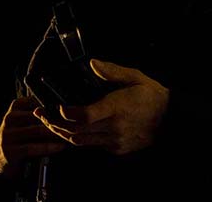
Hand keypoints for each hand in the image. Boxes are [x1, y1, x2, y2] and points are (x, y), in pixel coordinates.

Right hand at [0, 96, 68, 178]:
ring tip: (72, 135)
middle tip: (77, 123)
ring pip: (39, 131)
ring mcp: (8, 134)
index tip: (72, 110)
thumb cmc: (20, 138)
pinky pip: (34, 147)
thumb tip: (67, 108)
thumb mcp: (26, 121)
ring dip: (57, 133)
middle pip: (40, 116)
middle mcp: (10, 118)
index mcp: (16, 106)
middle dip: (59, 120)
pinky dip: (50, 147)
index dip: (57, 106)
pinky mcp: (10, 150)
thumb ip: (41, 113)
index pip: (39, 101)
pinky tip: (61, 146)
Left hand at [34, 59, 169, 155]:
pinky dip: (78, 138)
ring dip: (62, 132)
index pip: (85, 116)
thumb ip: (112, 71)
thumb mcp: (135, 77)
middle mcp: (113, 127)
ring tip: (49, 122)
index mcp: (117, 108)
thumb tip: (92, 63)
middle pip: (76, 131)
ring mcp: (114, 141)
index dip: (65, 114)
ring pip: (80, 141)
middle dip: (54, 123)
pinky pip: (91, 146)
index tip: (54, 107)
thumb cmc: (152, 96)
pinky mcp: (116, 149)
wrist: (171, 120)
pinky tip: (71, 129)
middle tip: (41, 114)